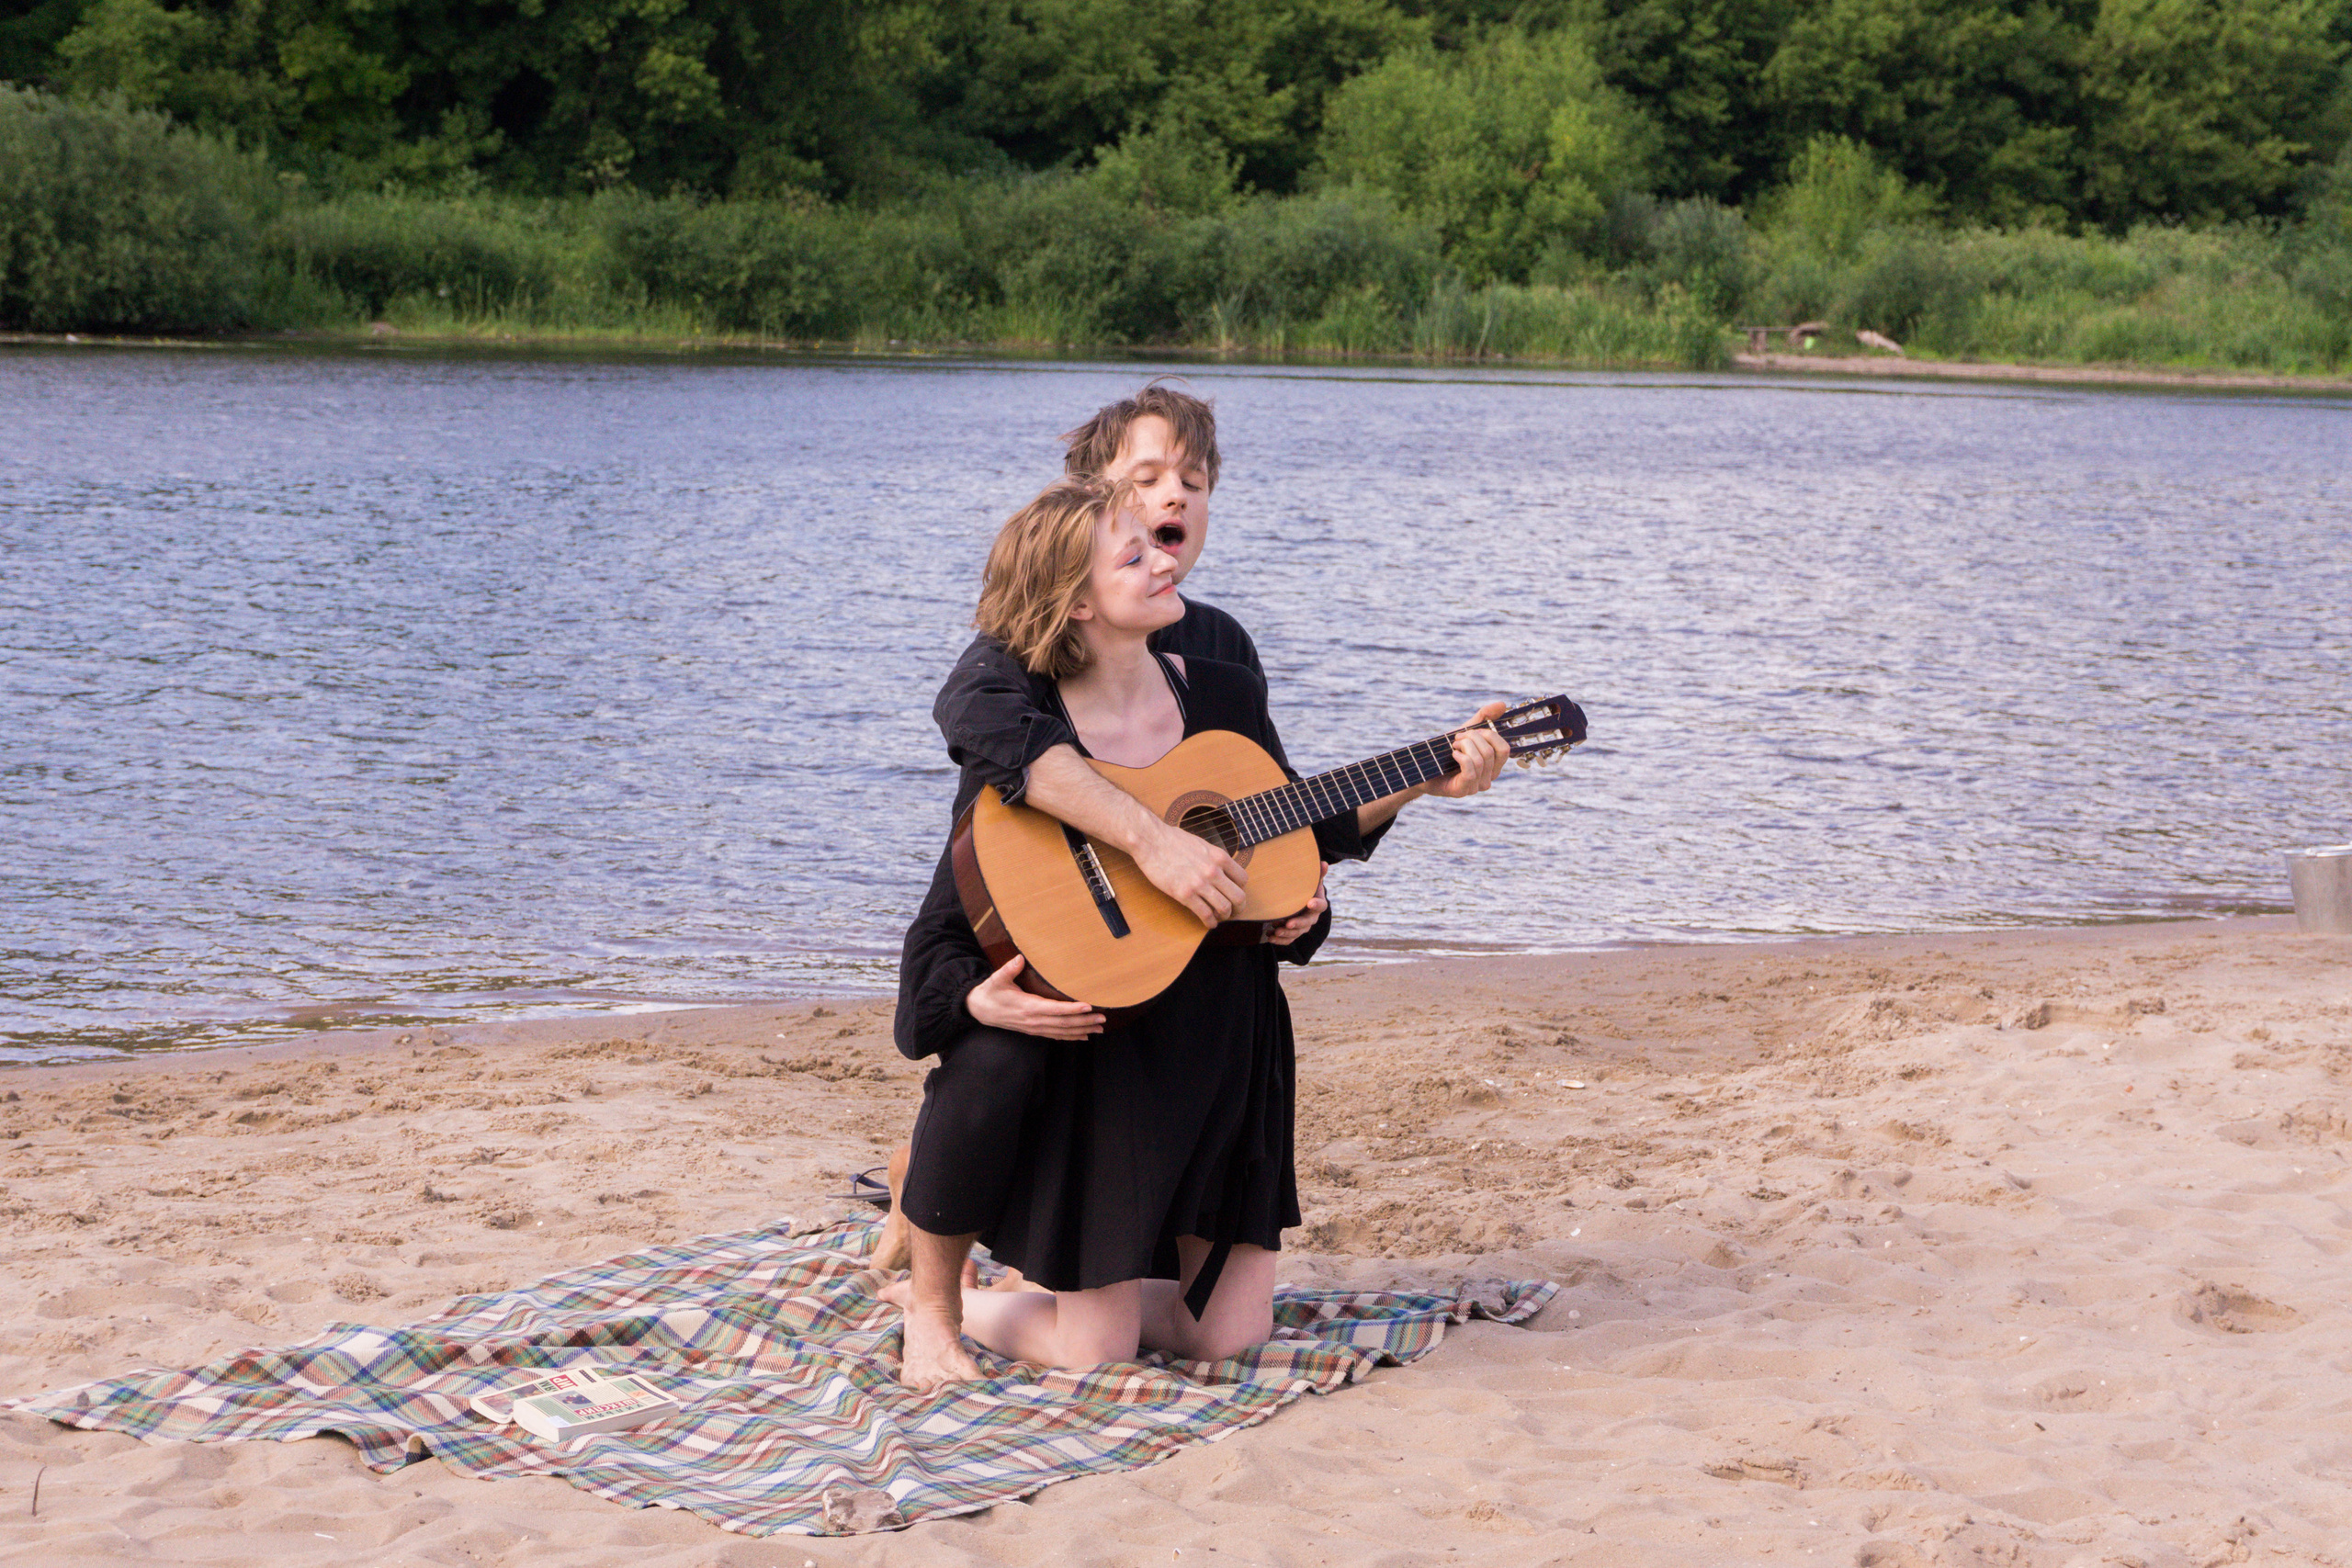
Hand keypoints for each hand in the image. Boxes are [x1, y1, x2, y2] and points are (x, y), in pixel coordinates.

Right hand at [965, 955, 1103, 1038]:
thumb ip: (1009, 969)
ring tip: (1099, 1028)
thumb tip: (1019, 958)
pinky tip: (1084, 1036)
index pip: (1054, 1009)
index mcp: (1028, 1007)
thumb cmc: (991, 993)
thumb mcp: (997, 979)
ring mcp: (1034, 1028)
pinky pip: (1055, 1036)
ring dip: (1082, 1030)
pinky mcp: (1034, 1031)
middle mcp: (1034, 1020)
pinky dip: (1071, 1037)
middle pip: (1063, 1023)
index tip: (1087, 1006)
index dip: (1072, 1009)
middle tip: (1102, 1018)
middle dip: (1084, 1021)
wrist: (980, 1010)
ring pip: (1062, 1032)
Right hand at [1131, 817, 1248, 926]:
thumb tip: (1220, 869)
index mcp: (1219, 857)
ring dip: (1224, 916)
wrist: (1151, 841)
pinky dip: (1210, 922)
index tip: (1235, 894)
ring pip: (1224, 908)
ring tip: (1219, 917)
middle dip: (1238, 907)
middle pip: (1238, 896)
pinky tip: (1209, 923)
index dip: (1240, 889)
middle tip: (1234, 911)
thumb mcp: (1201, 845)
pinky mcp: (1185, 894)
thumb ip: (1213, 859)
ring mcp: (1200, 884)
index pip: (1242, 879)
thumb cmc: (1171, 840)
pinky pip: (1205, 914)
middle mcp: (1213, 871)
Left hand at [1265, 863, 1328, 945]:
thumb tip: (1323, 863)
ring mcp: (1302, 927)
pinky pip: (1288, 940)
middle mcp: (1311, 917)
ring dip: (1286, 933)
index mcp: (1317, 904)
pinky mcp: (1293, 933)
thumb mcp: (1311, 880)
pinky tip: (1270, 936)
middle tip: (1288, 924)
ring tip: (1275, 931)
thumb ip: (1317, 874)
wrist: (1300, 899)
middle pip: (1307, 923)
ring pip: (1297, 933)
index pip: (1321, 906)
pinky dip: (1280, 940)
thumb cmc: (1305, 888)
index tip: (1309, 903)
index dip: (1316, 905)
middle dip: (1297, 924)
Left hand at [1421, 701, 1508, 798]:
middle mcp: (1488, 778)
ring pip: (1480, 760)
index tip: (1470, 731)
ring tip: (1452, 746)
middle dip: (1472, 738)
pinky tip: (1452, 754)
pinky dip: (1461, 757)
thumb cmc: (1444, 752)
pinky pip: (1470, 771)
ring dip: (1463, 746)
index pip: (1504, 749)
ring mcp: (1476, 786)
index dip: (1490, 735)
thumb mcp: (1464, 732)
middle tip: (1457, 738)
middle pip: (1490, 752)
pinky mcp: (1463, 790)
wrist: (1420, 768)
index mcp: (1492, 766)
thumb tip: (1502, 704)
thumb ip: (1483, 719)